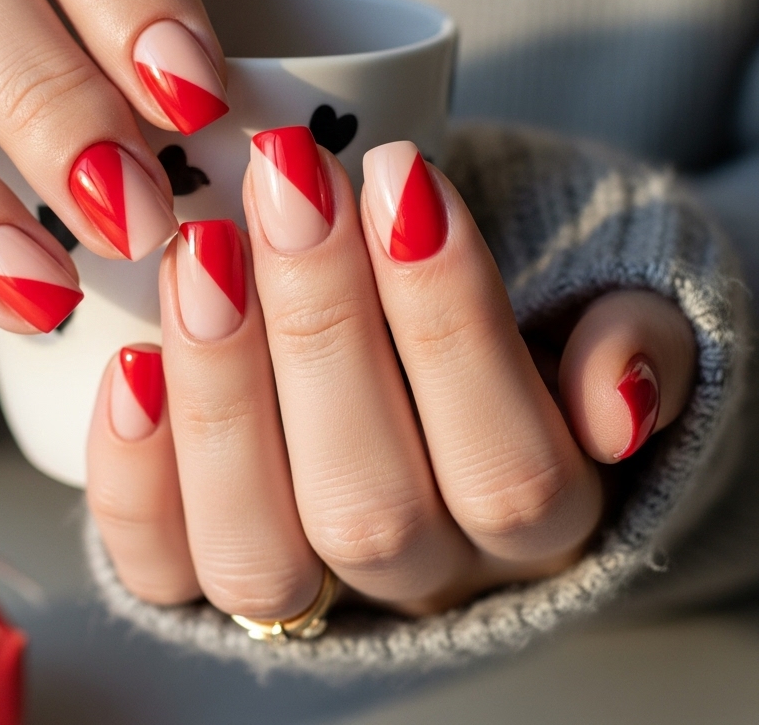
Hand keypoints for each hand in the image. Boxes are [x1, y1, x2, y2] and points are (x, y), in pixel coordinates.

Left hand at [86, 132, 695, 618]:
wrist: (432, 357)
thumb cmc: (510, 308)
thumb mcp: (601, 302)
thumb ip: (631, 338)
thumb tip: (618, 395)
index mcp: (536, 523)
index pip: (508, 464)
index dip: (449, 319)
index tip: (400, 174)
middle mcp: (420, 573)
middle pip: (371, 506)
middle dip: (321, 330)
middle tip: (285, 181)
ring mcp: (308, 587)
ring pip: (257, 551)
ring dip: (222, 394)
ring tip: (202, 251)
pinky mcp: (203, 575)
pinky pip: (159, 567)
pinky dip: (136, 474)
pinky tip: (130, 360)